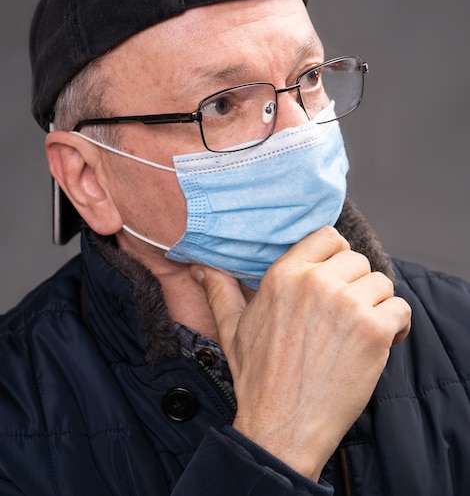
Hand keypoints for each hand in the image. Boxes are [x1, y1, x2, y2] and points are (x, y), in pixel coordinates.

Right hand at [190, 226, 410, 480]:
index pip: (328, 236)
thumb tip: (201, 267)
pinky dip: (397, 325)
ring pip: (381, 283)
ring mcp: (346, 304)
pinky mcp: (373, 331)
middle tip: (346, 312)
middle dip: (356, 284)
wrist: (281, 425)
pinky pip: (401, 309)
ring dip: (377, 305)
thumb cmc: (258, 378)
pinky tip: (381, 342)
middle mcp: (316, 282)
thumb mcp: (232, 328)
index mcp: (284, 274)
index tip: (335, 277)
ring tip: (362, 329)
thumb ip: (219, 289)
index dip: (335, 255)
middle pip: (357, 259)